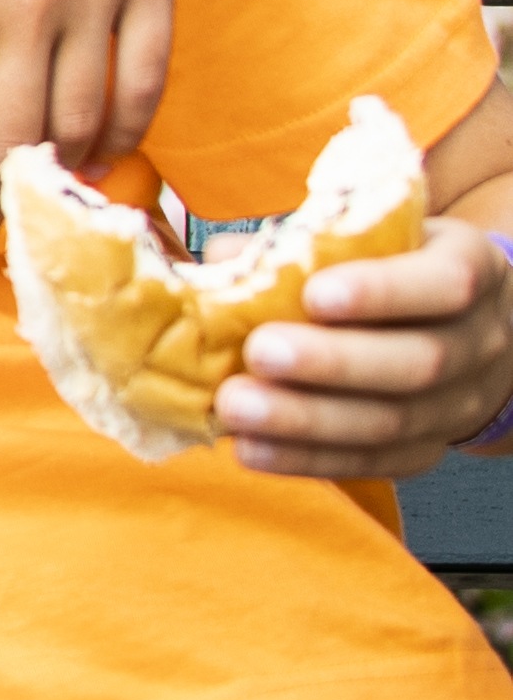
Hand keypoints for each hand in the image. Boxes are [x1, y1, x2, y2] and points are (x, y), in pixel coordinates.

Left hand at [220, 215, 512, 478]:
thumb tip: (223, 259)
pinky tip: (252, 448)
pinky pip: (372, 461)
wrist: (458, 330)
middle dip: (333, 362)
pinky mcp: (426, 450)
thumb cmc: (392, 269)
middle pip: (417, 363)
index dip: (382, 292)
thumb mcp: (370, 238)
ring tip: (236, 408)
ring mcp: (459, 403)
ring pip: (392, 422)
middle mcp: (477, 340)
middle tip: (260, 353)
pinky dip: (307, 458)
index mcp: (470, 269)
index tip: (314, 295)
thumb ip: (300, 243)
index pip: (444, 283)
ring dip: (307, 419)